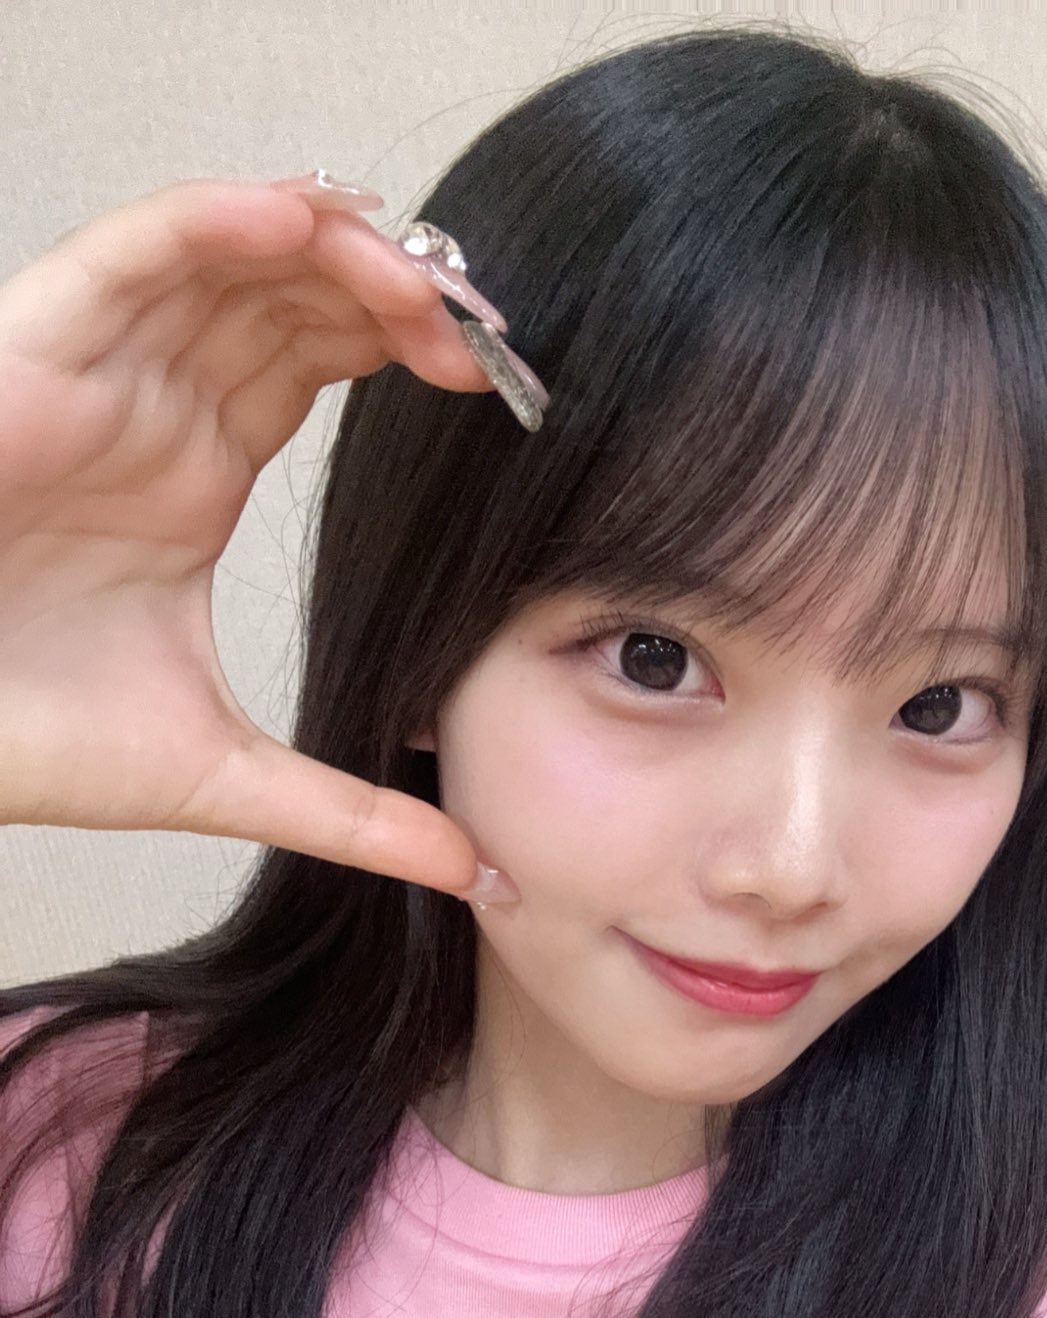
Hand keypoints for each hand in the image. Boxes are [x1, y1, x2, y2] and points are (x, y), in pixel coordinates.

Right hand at [0, 173, 496, 893]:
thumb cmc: (26, 740)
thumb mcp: (226, 776)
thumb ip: (353, 815)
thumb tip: (473, 872)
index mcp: (193, 475)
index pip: (314, 364)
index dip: (404, 348)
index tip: (499, 376)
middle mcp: (151, 409)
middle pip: (288, 295)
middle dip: (392, 292)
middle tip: (488, 320)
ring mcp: (97, 374)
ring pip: (224, 256)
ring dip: (328, 247)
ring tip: (422, 276)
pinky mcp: (34, 356)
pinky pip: (128, 254)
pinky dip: (210, 222)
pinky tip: (297, 217)